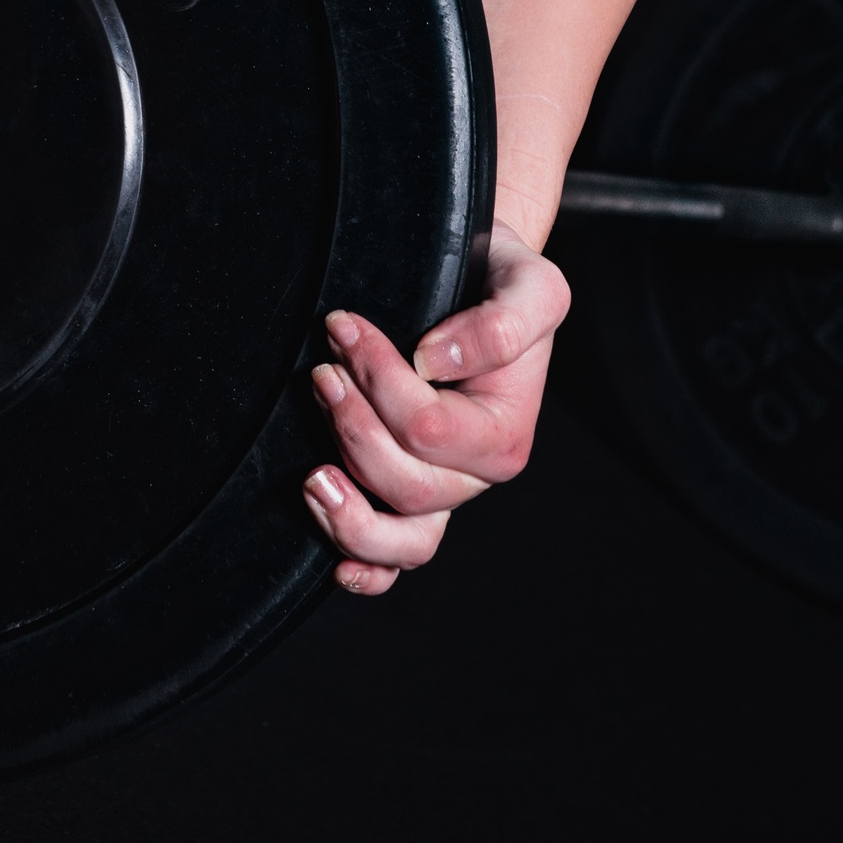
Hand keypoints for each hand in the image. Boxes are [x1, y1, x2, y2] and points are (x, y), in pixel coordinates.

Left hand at [299, 220, 570, 594]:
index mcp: (504, 432)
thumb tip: (436, 360)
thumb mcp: (530, 285)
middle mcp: (472, 473)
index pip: (428, 429)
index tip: (343, 326)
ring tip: (311, 473)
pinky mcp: (406, 495)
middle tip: (322, 372)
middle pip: (406, 485)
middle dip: (351, 426)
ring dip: (347, 510)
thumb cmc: (501, 280)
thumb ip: (502, 324)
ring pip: (400, 538)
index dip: (378, 381)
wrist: (477, 275)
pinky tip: (339, 565)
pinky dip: (367, 567)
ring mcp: (439, 490)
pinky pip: (394, 558)